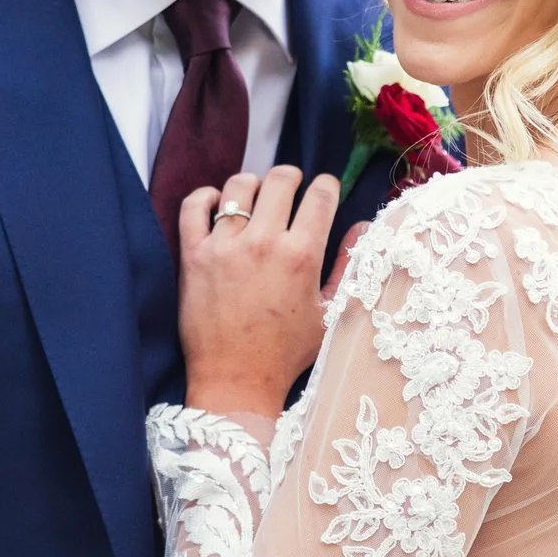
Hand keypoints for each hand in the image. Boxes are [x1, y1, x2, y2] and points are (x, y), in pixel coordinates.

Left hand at [177, 165, 358, 418]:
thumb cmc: (286, 352)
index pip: (320, 196)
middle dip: (292, 176)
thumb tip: (364, 226)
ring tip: (256, 195)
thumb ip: (346, 265)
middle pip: (280, 180)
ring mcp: (225, 247)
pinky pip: (194, 207)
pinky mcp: (194, 256)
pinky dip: (205, 196)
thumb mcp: (328, 312)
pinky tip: (216, 202)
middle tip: (292, 185)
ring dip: (252, 184)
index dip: (327, 185)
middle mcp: (264, 243)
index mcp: (302, 255)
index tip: (325, 189)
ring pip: (238, 187)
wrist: (236, 379)